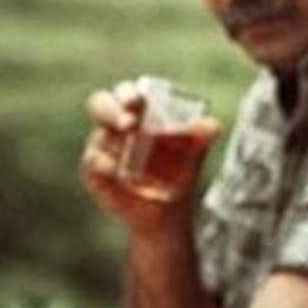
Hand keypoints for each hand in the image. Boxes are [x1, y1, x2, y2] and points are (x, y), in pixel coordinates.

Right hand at [81, 79, 220, 234]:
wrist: (166, 214)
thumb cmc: (177, 174)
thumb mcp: (192, 157)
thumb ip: (200, 139)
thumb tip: (214, 125)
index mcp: (136, 113)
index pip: (124, 92)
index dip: (127, 92)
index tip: (139, 101)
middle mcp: (114, 126)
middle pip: (100, 104)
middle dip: (112, 110)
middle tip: (130, 124)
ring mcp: (102, 148)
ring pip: (98, 135)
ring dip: (111, 139)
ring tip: (126, 148)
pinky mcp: (95, 173)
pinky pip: (93, 162)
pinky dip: (104, 164)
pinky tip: (116, 170)